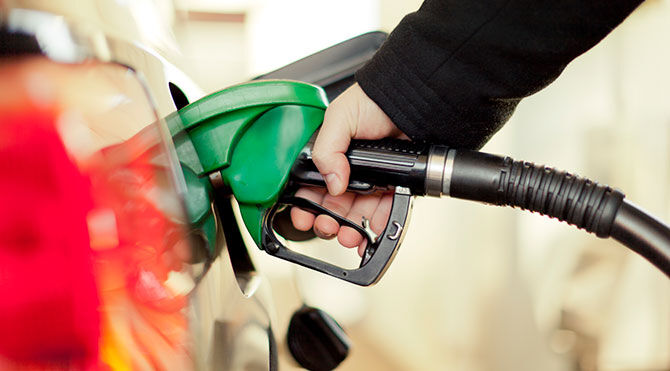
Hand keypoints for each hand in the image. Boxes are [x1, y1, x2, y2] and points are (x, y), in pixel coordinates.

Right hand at [290, 83, 406, 255]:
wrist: (412, 100)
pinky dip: (377, 224)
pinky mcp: (393, 185)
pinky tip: (371, 231)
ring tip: (348, 236)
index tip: (303, 218)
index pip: (311, 186)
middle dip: (327, 222)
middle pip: (333, 206)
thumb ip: (326, 149)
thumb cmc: (375, 100)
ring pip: (356, 213)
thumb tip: (332, 183)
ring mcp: (371, 179)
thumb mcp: (339, 117)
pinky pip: (383, 210)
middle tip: (327, 227)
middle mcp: (348, 169)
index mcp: (330, 155)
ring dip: (350, 229)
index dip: (306, 205)